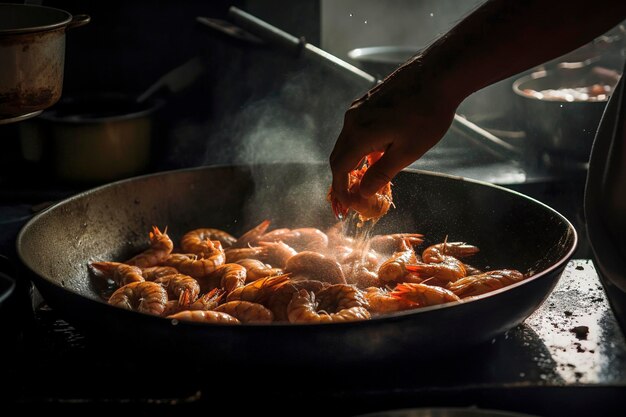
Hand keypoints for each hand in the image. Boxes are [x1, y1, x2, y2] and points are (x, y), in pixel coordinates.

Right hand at [329, 59, 460, 210]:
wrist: (438, 74)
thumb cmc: (427, 113)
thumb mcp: (408, 151)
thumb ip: (381, 173)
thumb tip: (363, 192)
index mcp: (359, 134)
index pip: (340, 169)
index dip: (342, 191)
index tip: (349, 206)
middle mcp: (352, 120)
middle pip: (338, 156)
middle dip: (343, 179)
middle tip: (354, 197)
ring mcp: (358, 108)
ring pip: (346, 143)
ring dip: (352, 163)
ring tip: (367, 179)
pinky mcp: (367, 102)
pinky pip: (355, 131)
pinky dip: (359, 148)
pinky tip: (377, 154)